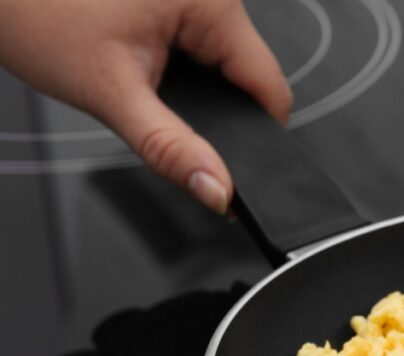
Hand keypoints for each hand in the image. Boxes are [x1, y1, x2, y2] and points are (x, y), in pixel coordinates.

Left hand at [0, 0, 291, 212]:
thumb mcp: (112, 95)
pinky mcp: (177, 1)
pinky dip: (178, 68)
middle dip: (213, 109)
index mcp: (211, 2)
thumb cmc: (35, 14)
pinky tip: (139, 62)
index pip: (269, 87)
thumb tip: (218, 190)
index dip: (256, 136)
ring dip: (194, 88)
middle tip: (156, 111)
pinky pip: (200, 45)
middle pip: (246, 77)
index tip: (230, 169)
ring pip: (224, 64)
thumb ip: (171, 149)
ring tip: (140, 81)